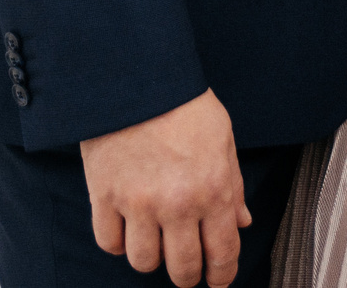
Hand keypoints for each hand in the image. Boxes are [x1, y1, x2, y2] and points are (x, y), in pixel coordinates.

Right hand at [79, 89, 249, 286]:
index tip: (218, 282)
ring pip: (143, 263)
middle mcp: (177, 204)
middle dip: (188, 277)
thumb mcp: (224, 141)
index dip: (222, 275)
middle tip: (187, 272)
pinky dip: (119, 243)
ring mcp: (138, 204)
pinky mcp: (103, 197)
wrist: (137, 79)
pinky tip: (128, 229)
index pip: (222, 252)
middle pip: (181, 268)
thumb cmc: (185, 106)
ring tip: (157, 243)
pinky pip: (110, 244)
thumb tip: (242, 221)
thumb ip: (233, 186)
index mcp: (213, 189)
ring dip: (152, 259)